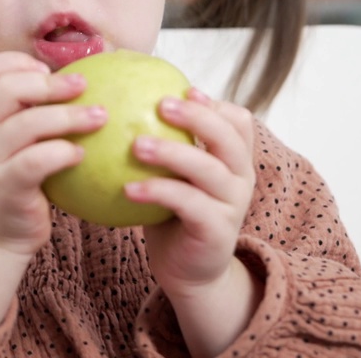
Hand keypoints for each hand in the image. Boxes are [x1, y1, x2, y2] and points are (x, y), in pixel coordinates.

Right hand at [0, 51, 105, 258]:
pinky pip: (37, 160)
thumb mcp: (9, 139)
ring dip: (69, 116)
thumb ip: (27, 108)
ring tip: (100, 116)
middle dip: (49, 84)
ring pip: (27, 123)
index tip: (47, 70)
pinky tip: (82, 154)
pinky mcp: (4, 186)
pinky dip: (63, 152)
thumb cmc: (15, 176)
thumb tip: (78, 74)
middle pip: (6, 88)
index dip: (16, 61)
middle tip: (83, 85)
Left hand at [127, 87, 256, 298]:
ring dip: (171, 152)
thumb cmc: (174, 215)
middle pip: (229, 137)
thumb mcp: (175, 176)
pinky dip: (158, 191)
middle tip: (161, 105)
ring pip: (208, 169)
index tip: (184, 89)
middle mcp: (241, 178)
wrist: (189, 271)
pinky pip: (188, 203)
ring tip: (136, 145)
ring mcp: (233, 204)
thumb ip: (164, 144)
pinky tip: (128, 189)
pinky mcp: (217, 230)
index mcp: (234, 160)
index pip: (239, 122)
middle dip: (198, 116)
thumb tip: (119, 104)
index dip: (215, 104)